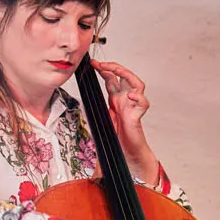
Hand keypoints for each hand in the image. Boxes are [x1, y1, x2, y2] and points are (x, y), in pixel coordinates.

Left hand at [93, 60, 158, 182]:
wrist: (124, 155)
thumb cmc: (114, 140)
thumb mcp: (97, 121)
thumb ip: (90, 112)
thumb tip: (76, 108)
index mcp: (115, 100)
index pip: (112, 78)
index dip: (104, 69)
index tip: (93, 64)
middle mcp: (125, 101)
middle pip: (125, 76)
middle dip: (113, 67)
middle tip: (101, 64)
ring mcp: (132, 107)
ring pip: (137, 84)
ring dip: (127, 75)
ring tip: (116, 71)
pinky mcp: (136, 117)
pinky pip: (143, 103)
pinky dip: (138, 98)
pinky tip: (130, 96)